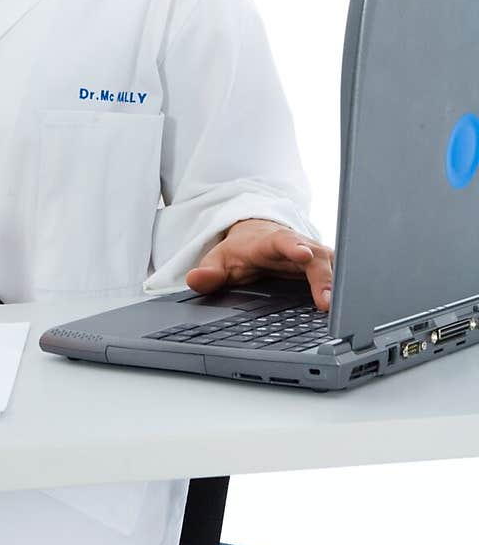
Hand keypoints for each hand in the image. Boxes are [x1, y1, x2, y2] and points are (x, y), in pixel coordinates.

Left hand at [185, 218, 334, 311]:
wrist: (257, 234)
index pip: (283, 241)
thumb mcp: (219, 259)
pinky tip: (351, 310)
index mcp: (270, 242)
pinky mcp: (325, 266)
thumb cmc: (241, 250)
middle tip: (328, 302)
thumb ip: (208, 272)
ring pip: (334, 265)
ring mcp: (314, 255)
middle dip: (324, 277)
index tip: (303, 253)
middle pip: (316, 257)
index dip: (294, 247)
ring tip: (345, 310)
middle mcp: (298, 245)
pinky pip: (340, 275)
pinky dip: (346, 289)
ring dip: (340, 285)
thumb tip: (194, 280)